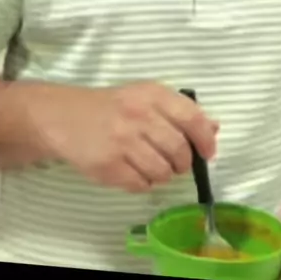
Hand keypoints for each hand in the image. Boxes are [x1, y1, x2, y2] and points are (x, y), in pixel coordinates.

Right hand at [32, 81, 217, 192]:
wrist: (66, 116)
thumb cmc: (114, 107)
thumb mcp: (147, 98)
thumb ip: (181, 111)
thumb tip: (214, 128)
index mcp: (152, 95)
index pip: (192, 118)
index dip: (205, 139)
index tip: (208, 153)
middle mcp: (139, 115)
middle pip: (179, 150)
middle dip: (183, 163)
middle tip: (175, 163)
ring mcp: (122, 141)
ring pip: (162, 171)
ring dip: (163, 174)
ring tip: (152, 166)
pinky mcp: (107, 165)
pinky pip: (140, 184)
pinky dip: (143, 183)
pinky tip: (133, 171)